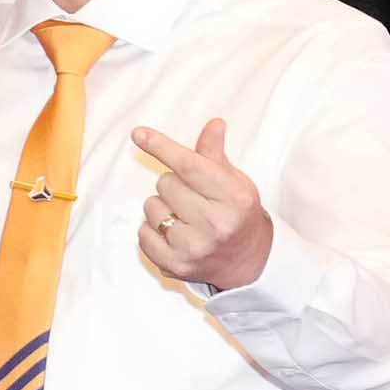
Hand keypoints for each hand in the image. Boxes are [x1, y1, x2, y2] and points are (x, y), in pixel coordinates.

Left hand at [126, 117, 273, 291]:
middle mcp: (216, 224)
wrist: (250, 261)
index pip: (190, 166)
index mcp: (234, 199)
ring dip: (163, 207)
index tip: (139, 134)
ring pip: (151, 206)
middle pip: (165, 183)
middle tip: (194, 197)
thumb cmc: (238, 214)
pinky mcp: (175, 265)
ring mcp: (195, 247)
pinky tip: (176, 234)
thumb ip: (215, 155)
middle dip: (173, 184)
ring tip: (187, 217)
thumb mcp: (234, 182)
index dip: (162, 147)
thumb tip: (213, 124)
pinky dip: (153, 230)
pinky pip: (142, 233)